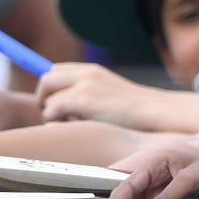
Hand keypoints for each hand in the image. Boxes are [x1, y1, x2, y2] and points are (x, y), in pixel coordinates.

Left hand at [35, 63, 149, 124]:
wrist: (154, 112)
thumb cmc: (135, 111)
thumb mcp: (109, 93)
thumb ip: (89, 93)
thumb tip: (65, 109)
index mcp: (92, 69)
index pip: (56, 70)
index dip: (50, 88)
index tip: (50, 103)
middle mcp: (85, 73)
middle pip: (46, 79)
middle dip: (44, 99)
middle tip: (52, 116)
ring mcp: (83, 85)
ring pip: (48, 98)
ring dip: (52, 114)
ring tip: (69, 125)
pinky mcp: (83, 100)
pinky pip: (53, 110)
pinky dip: (56, 122)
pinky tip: (73, 128)